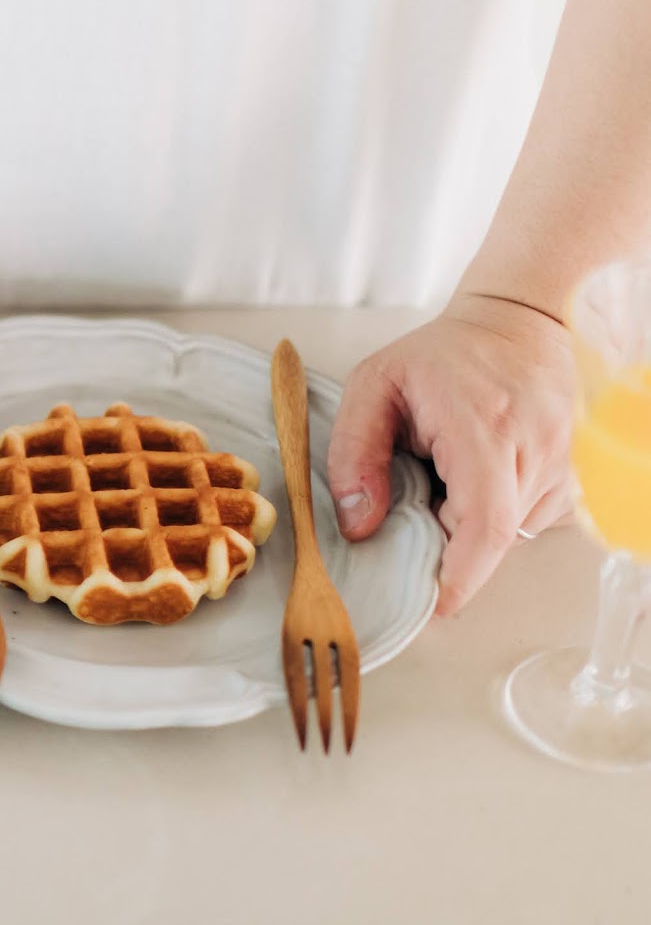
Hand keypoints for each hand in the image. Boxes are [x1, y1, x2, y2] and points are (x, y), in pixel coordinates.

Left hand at [328, 293, 575, 615]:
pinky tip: (472, 474)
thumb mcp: (374, 385)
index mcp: (487, 430)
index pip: (485, 525)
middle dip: (445, 545)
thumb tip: (358, 525)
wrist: (519, 321)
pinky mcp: (571, 477)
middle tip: (409, 510)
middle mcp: (538, 453)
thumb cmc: (443, 354)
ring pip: (509, 534)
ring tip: (443, 472)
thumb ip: (354, 453)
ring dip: (467, 524)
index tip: (432, 602)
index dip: (460, 575)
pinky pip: (525, 519)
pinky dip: (490, 513)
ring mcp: (564, 467)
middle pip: (491, 539)